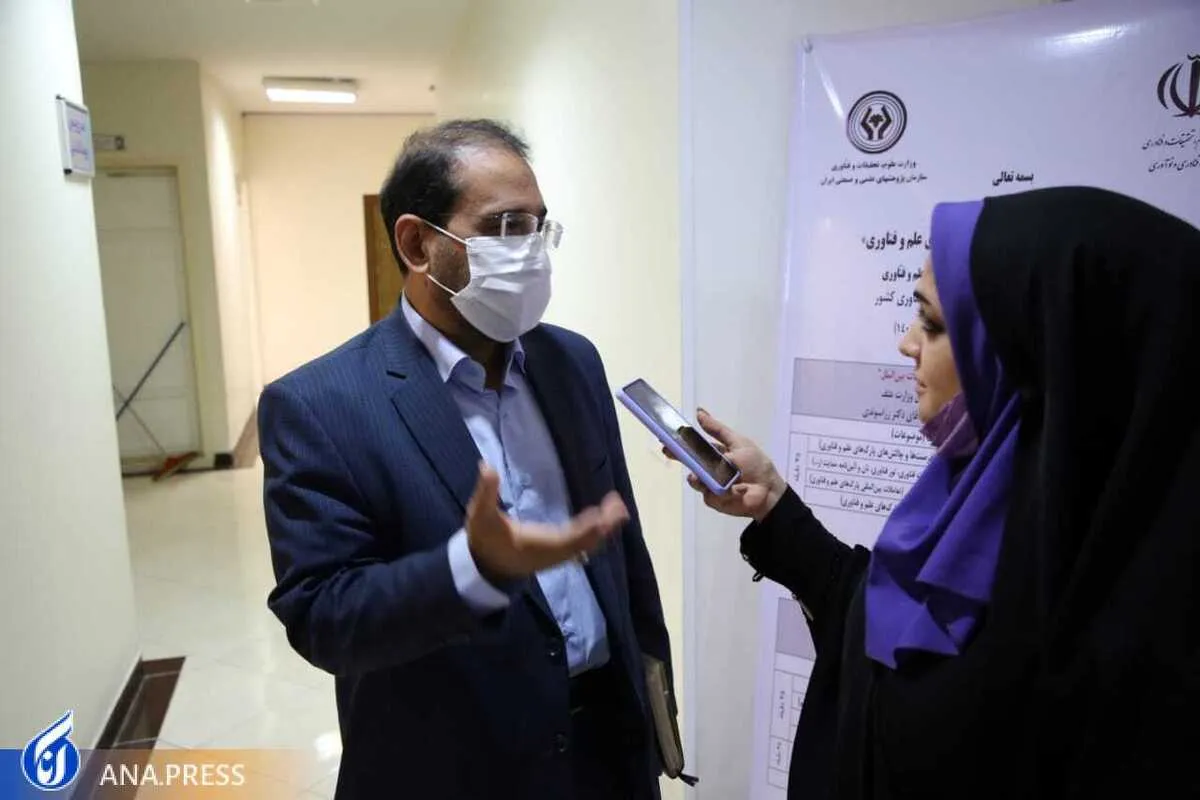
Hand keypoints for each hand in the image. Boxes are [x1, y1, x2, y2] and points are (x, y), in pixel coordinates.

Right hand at [466, 463, 628, 581]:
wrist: (485, 567)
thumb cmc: (485, 540)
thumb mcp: (480, 515)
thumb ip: (485, 492)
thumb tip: (487, 467)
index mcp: (539, 544)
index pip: (568, 538)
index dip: (586, 528)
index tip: (601, 514)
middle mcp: (554, 553)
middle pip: (586, 542)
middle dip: (604, 525)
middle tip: (618, 504)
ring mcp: (559, 555)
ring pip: (588, 544)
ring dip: (604, 527)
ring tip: (617, 507)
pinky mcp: (559, 553)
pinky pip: (584, 544)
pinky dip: (597, 532)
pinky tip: (604, 518)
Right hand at [665, 409, 787, 522]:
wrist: (769, 491)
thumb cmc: (756, 464)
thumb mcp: (738, 442)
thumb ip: (717, 430)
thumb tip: (699, 412)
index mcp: (714, 453)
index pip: (693, 447)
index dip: (680, 443)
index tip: (667, 438)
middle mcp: (709, 469)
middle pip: (689, 462)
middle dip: (680, 457)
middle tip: (671, 452)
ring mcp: (709, 485)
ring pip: (696, 480)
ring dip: (702, 477)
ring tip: (711, 477)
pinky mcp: (713, 499)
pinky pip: (708, 495)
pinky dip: (722, 492)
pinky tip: (736, 490)